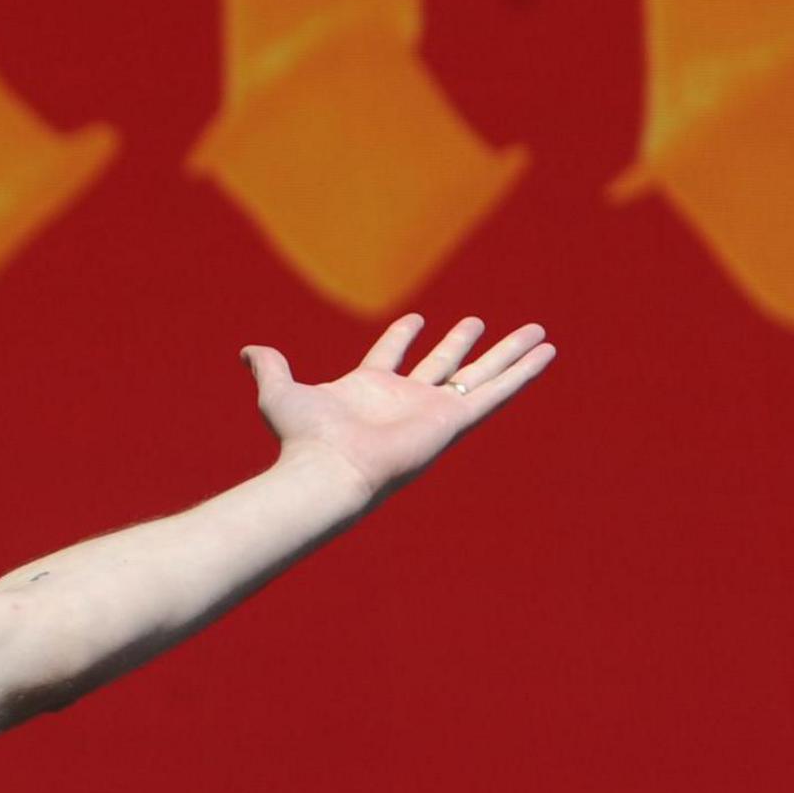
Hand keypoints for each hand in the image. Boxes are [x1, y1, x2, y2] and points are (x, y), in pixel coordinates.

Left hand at [241, 312, 554, 507]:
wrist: (329, 472)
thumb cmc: (304, 441)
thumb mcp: (281, 394)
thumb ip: (270, 370)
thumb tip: (247, 351)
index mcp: (369, 389)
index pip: (392, 356)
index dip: (404, 338)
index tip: (417, 319)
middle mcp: (406, 400)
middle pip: (443, 364)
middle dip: (461, 344)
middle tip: (479, 323)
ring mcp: (434, 410)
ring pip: (480, 375)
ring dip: (509, 354)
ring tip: (537, 334)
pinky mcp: (455, 421)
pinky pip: (496, 393)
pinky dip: (523, 374)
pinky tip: (546, 354)